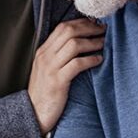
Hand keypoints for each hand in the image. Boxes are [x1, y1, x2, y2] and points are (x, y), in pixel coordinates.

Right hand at [28, 19, 104, 134]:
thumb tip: (81, 43)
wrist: (33, 114)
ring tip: (104, 43)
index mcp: (43, 51)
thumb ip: (60, 55)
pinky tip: (99, 60)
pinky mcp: (57, 81)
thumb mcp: (48, 69)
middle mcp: (45, 56)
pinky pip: (77, 64)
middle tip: (104, 30)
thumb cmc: (45, 93)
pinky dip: (90, 60)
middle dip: (89, 28)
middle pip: (69, 31)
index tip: (95, 23)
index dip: (81, 23)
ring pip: (74, 45)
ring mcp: (50, 68)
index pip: (62, 27)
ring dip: (92, 42)